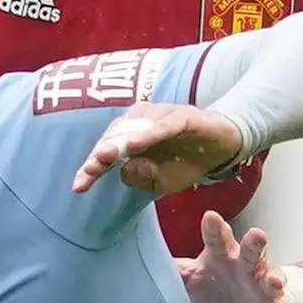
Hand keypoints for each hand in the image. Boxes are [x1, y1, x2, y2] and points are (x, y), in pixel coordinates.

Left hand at [70, 102, 250, 197]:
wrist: (223, 144)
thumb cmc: (187, 161)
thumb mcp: (163, 181)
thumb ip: (143, 179)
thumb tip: (124, 171)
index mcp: (131, 138)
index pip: (106, 152)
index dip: (92, 169)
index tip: (79, 187)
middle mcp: (141, 122)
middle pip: (116, 137)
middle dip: (101, 154)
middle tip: (89, 169)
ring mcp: (161, 116)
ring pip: (136, 129)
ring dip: (120, 142)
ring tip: (104, 157)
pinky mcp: (183, 116)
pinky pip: (164, 125)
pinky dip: (150, 134)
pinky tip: (137, 145)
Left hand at [178, 215, 302, 302]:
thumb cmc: (217, 287)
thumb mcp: (190, 278)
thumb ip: (169, 268)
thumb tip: (131, 257)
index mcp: (223, 256)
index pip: (217, 239)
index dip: (214, 228)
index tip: (210, 217)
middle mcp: (247, 267)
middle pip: (252, 251)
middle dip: (255, 243)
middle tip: (257, 234)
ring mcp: (265, 288)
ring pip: (273, 279)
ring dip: (275, 279)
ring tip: (275, 281)